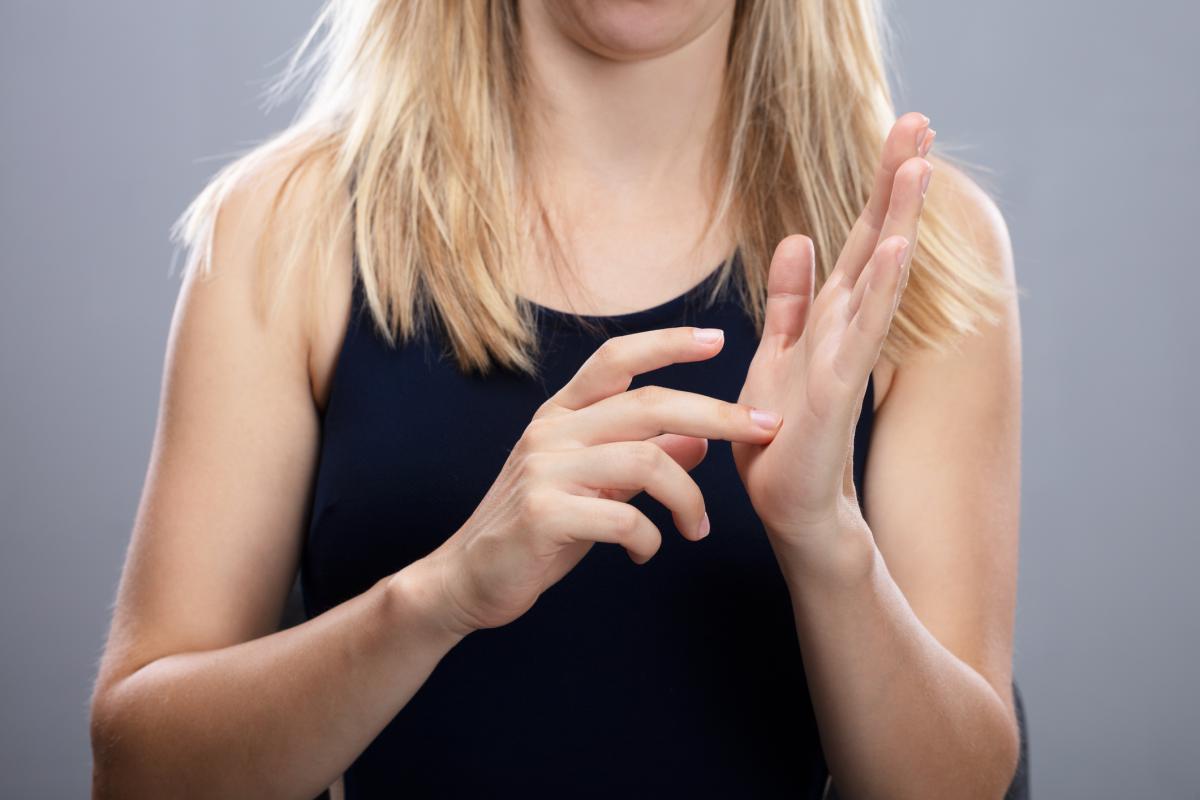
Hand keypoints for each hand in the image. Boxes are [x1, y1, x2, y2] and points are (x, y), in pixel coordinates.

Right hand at [415, 327, 783, 635]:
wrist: (467, 580)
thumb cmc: (537, 530)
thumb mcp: (593, 486)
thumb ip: (640, 457)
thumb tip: (698, 438)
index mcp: (561, 415)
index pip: (616, 359)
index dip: (668, 343)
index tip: (718, 339)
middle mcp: (552, 431)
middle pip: (650, 404)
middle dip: (718, 415)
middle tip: (764, 430)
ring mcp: (546, 470)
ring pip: (648, 461)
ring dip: (689, 499)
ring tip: (698, 529)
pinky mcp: (545, 514)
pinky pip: (626, 517)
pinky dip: (651, 538)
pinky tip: (645, 552)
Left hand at [732, 112, 934, 566]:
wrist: (792, 507)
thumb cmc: (783, 436)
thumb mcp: (778, 354)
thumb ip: (790, 300)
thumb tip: (798, 238)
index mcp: (829, 317)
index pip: (860, 240)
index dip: (879, 187)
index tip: (901, 130)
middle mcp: (846, 330)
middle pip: (877, 243)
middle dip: (896, 183)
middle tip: (918, 119)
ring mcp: (848, 358)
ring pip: (879, 277)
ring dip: (899, 221)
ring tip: (919, 165)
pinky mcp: (838, 392)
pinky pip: (861, 333)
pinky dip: (880, 291)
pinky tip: (898, 251)